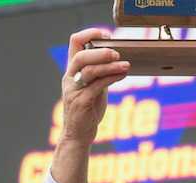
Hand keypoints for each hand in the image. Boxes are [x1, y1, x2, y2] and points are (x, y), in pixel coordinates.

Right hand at [58, 28, 129, 146]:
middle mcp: (70, 78)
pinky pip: (97, 86)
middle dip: (100, 52)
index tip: (106, 34)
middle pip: (80, 56)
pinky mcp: (82, 102)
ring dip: (109, 65)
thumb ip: (101, 74)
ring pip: (89, 70)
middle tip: (116, 52)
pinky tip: (123, 74)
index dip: (89, 34)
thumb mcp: (94, 88)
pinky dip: (112, 78)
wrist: (78, 135)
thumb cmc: (87, 111)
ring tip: (125, 64)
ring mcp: (74, 90)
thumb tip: (117, 60)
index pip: (74, 43)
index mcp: (72, 71)